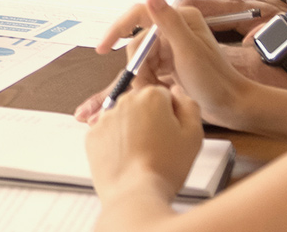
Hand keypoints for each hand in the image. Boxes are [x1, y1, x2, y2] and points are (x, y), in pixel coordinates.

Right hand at [83, 0, 263, 129]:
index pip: (140, 15)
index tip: (104, 48)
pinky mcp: (170, 64)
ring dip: (143, 76)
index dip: (119, 29)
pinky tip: (157, 91)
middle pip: (139, 42)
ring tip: (156, 91)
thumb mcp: (189, 50)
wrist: (231, 107)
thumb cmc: (215, 79)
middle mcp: (174, 30)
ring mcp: (172, 48)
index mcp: (180, 19)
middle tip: (146, 84)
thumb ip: (169, 22)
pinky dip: (147, 81)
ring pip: (141, 58)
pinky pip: (148, 69)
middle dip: (138, 65)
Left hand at [85, 85, 201, 201]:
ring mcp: (106, 117)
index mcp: (152, 96)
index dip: (172, 117)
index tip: (172, 134)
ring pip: (124, 119)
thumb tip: (178, 92)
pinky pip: (108, 134)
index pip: (165, 97)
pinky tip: (127, 159)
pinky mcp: (93, 135)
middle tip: (159, 147)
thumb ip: (189, 106)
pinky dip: (116, 144)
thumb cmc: (164, 168)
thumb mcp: (193, 136)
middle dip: (150, 121)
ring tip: (143, 156)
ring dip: (132, 131)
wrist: (135, 195)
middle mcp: (125, 100)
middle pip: (143, 105)